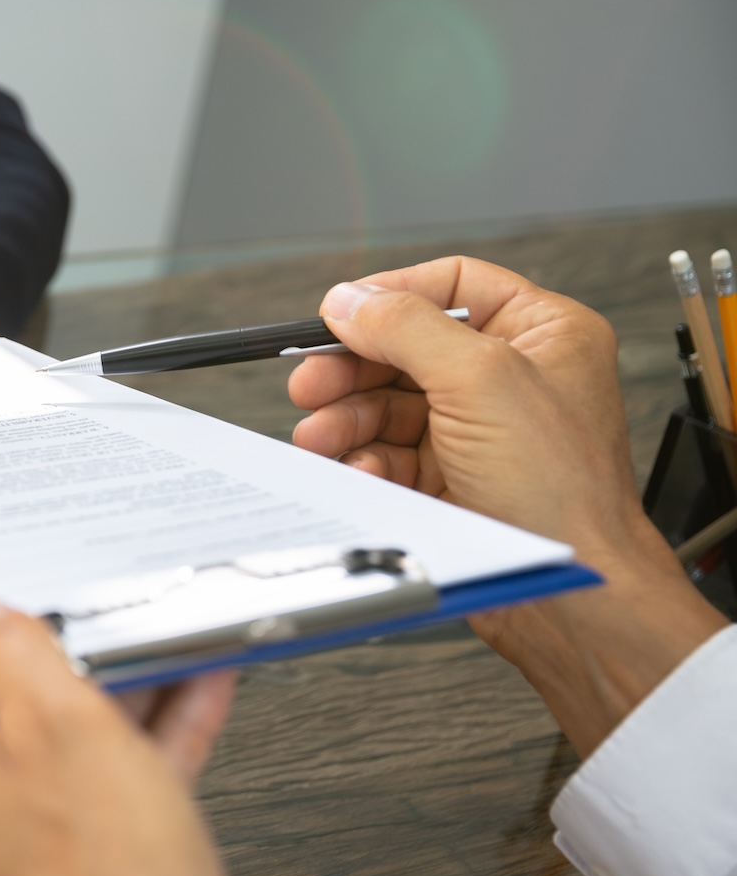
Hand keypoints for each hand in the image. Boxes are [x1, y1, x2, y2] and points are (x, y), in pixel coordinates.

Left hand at [0, 606, 264, 875]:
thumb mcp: (65, 728)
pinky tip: (192, 701)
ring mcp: (7, 862)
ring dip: (115, 699)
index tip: (26, 592)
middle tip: (109, 611)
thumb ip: (16, 654)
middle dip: (63, 658)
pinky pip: (99, 799)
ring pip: (58, 753)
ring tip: (166, 640)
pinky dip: (143, 752)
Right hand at [287, 258, 725, 751]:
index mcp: (542, 333)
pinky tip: (360, 471)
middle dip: (352, 369)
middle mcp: (511, 376)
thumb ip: (406, 326)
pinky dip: (364, 461)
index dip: (392, 294)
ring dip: (346, 419)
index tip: (341, 314)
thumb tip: (350, 299)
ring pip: (387, 405)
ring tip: (321, 436)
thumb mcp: (479, 379)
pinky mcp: (450, 478)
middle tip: (311, 383)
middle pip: (405, 348)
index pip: (454, 284)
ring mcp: (478, 429)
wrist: (564, 591)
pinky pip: (388, 454)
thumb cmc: (561, 490)